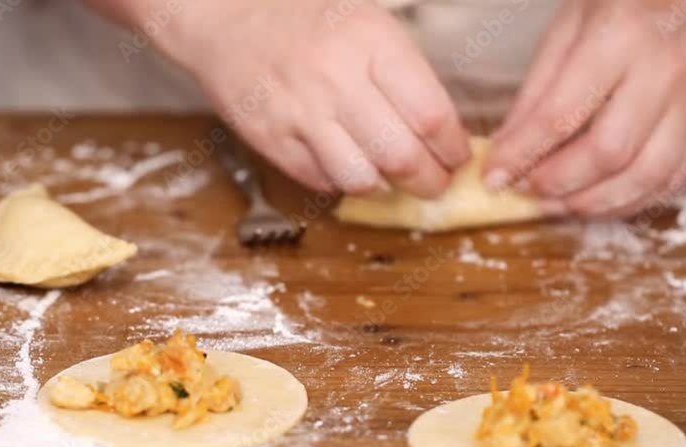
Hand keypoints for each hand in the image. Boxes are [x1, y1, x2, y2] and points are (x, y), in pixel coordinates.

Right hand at [150, 0, 470, 196]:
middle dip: (429, 181)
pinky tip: (352, 167)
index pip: (430, 114)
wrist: (227, 19)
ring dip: (387, 188)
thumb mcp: (367, 25)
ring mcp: (299, 113)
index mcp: (370, 41)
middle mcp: (335, 78)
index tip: (457, 157)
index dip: (453, 148)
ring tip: (394, 181)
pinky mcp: (271, 140)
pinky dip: (345, 183)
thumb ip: (404, 75)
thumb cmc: (305, 21)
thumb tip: (443, 132)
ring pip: (362, 179)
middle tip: (436, 183)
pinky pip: (322, 181)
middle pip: (401, 155)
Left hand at [485, 0, 685, 216]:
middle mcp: (661, 74)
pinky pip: (670, 181)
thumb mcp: (564, 33)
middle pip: (609, 152)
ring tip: (556, 205)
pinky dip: (629, 202)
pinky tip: (597, 202)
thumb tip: (503, 153)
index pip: (561, 114)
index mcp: (618, 39)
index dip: (522, 154)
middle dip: (559, 183)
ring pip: (645, 176)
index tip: (494, 178)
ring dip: (594, 203)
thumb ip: (534, 95)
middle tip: (527, 191)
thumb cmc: (622, 10)